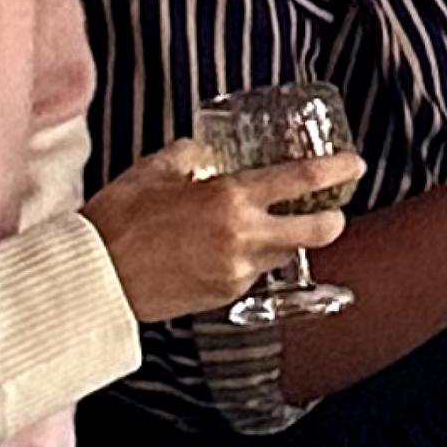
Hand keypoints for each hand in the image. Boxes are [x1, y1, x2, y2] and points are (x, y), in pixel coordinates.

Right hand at [86, 141, 362, 327]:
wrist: (91, 278)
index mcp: (230, 198)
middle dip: (333, 219)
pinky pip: (253, 272)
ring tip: (264, 225)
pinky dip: (251, 258)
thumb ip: (193, 154)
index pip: (302, 182)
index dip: (336, 170)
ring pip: (285, 254)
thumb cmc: (117, 220)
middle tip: (332, 209)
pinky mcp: (224, 296)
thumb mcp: (155, 170)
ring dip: (285, 239)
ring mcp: (237, 271)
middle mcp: (243, 237)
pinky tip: (226, 248)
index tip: (354, 164)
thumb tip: (210, 151)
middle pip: (318, 231)